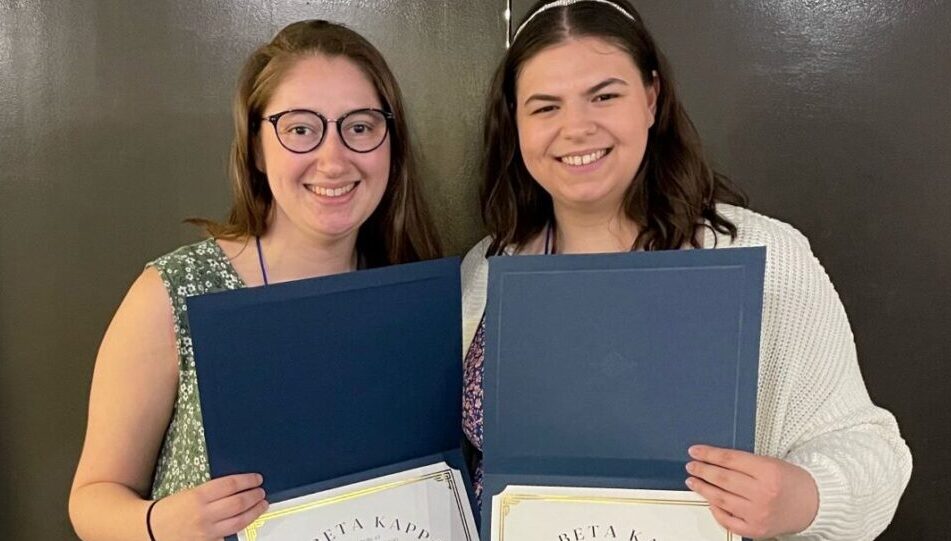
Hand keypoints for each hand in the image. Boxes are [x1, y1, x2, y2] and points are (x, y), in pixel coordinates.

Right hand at [149, 473, 267, 539]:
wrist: (150, 529)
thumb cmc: (170, 509)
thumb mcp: (191, 492)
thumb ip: (214, 491)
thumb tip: (238, 486)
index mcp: (199, 496)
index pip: (231, 485)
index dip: (248, 481)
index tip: (257, 478)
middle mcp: (204, 514)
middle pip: (238, 503)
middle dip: (254, 496)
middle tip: (261, 492)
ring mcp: (207, 531)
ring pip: (239, 521)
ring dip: (254, 512)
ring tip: (262, 504)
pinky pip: (229, 535)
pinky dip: (242, 526)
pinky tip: (248, 520)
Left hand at [685, 445, 817, 538]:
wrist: (813, 505)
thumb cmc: (792, 481)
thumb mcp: (771, 463)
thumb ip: (744, 463)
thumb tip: (713, 460)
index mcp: (768, 472)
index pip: (729, 460)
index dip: (708, 454)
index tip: (695, 451)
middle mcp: (763, 493)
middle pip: (722, 479)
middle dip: (702, 471)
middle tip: (691, 466)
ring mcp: (758, 514)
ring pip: (721, 499)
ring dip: (703, 489)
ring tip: (693, 481)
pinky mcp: (756, 529)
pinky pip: (728, 520)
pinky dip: (716, 510)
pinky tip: (709, 500)